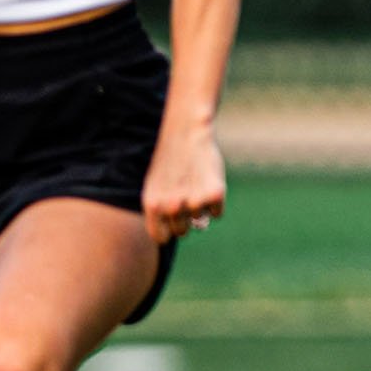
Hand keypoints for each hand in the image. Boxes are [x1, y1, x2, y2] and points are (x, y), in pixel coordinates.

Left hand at [141, 122, 226, 244]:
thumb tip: (198, 227)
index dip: (168, 230)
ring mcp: (194, 201)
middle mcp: (171, 206)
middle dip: (185, 219)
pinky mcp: (215, 194)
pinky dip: (215, 202)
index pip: (161, 238)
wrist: (185, 132)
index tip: (171, 219)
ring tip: (194, 183)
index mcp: (152, 205)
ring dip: (200, 208)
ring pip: (200, 222)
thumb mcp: (157, 187)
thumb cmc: (169, 162)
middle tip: (184, 195)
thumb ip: (167, 214)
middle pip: (182, 232)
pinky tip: (208, 182)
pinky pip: (217, 213)